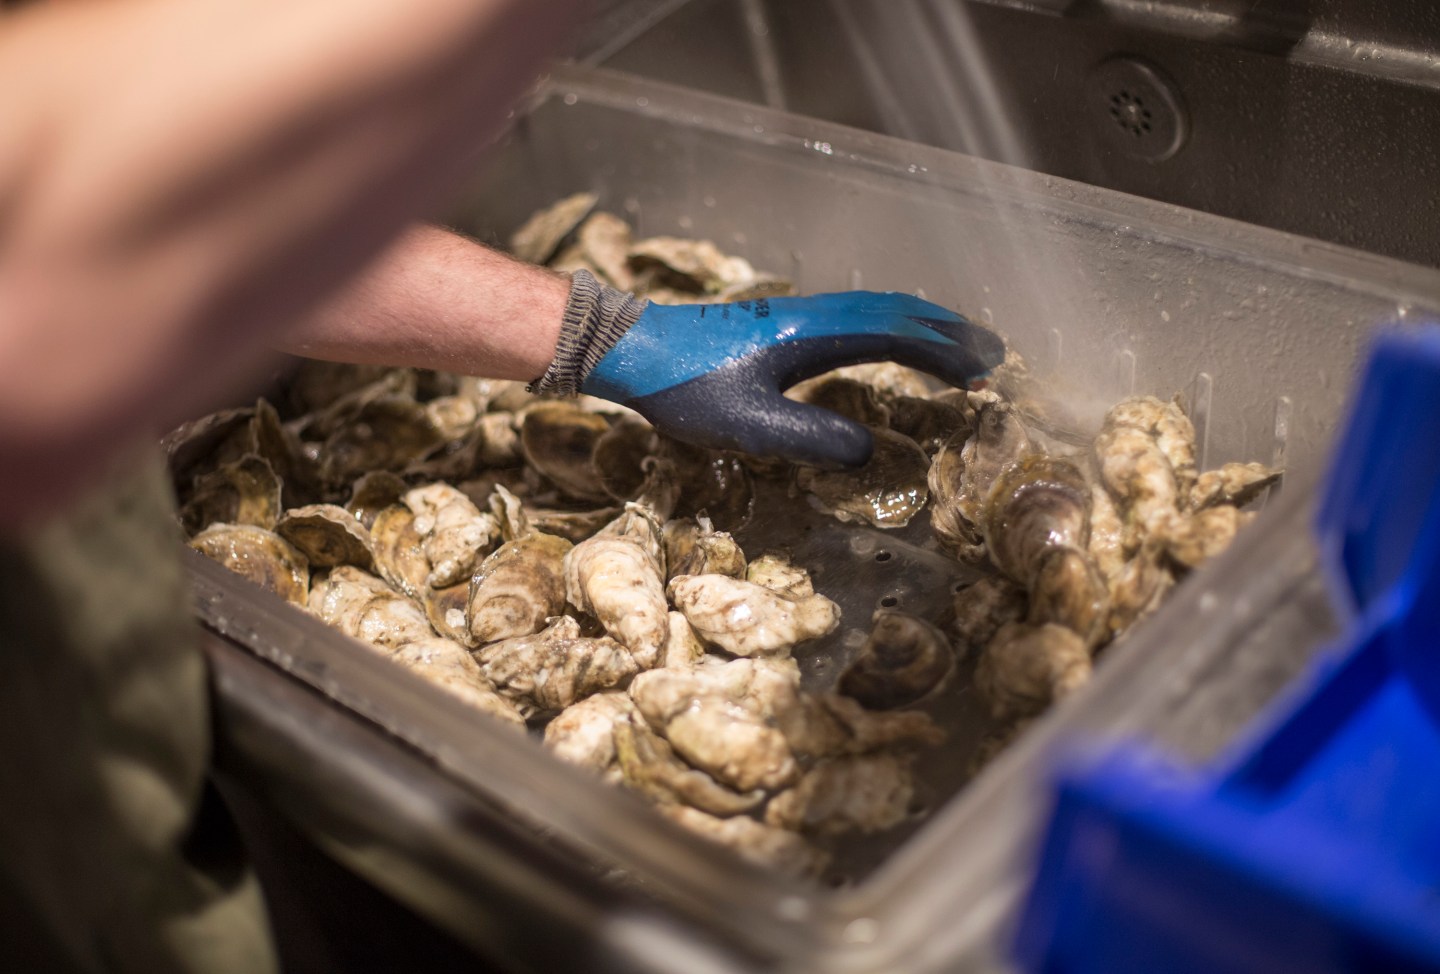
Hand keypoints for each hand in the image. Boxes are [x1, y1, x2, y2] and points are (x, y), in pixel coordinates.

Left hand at [578, 290, 1004, 466]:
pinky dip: (887, 327)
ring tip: (953, 347)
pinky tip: (884, 345)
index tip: (984, 373)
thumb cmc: (685, 387)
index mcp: (812, 334)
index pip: (896, 335)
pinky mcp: (778, 323)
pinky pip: (852, 317)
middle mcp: (811, 315)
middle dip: (946, 332)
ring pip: (874, 309)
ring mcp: (795, 315)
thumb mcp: (750, 427)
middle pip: (895, 310)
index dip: (945, 352)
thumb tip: (869, 452)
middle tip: (990, 355)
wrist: (632, 348)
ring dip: (919, 325)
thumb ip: (812, 439)